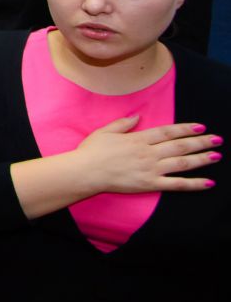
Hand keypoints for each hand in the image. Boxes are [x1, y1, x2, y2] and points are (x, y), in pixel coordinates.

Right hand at [74, 115, 220, 193]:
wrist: (85, 172)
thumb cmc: (91, 151)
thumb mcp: (105, 131)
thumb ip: (123, 123)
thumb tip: (137, 116)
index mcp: (139, 139)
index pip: (168, 132)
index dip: (186, 129)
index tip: (200, 126)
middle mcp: (149, 153)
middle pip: (180, 146)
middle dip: (200, 142)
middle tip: (217, 139)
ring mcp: (151, 169)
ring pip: (182, 163)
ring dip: (201, 159)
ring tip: (216, 155)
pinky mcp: (150, 184)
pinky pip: (176, 184)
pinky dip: (194, 184)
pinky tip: (208, 182)